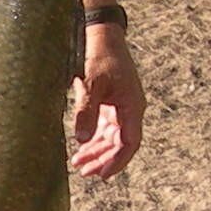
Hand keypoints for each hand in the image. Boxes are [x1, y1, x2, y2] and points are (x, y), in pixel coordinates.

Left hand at [71, 26, 143, 176]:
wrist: (101, 34)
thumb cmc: (99, 57)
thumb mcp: (91, 85)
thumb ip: (87, 112)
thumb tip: (82, 140)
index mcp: (132, 106)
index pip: (130, 142)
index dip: (118, 161)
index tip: (103, 175)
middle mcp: (130, 108)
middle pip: (120, 143)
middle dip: (103, 159)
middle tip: (85, 173)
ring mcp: (121, 106)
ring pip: (111, 137)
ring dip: (97, 151)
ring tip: (78, 164)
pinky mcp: (111, 101)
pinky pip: (105, 127)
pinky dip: (94, 138)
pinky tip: (81, 148)